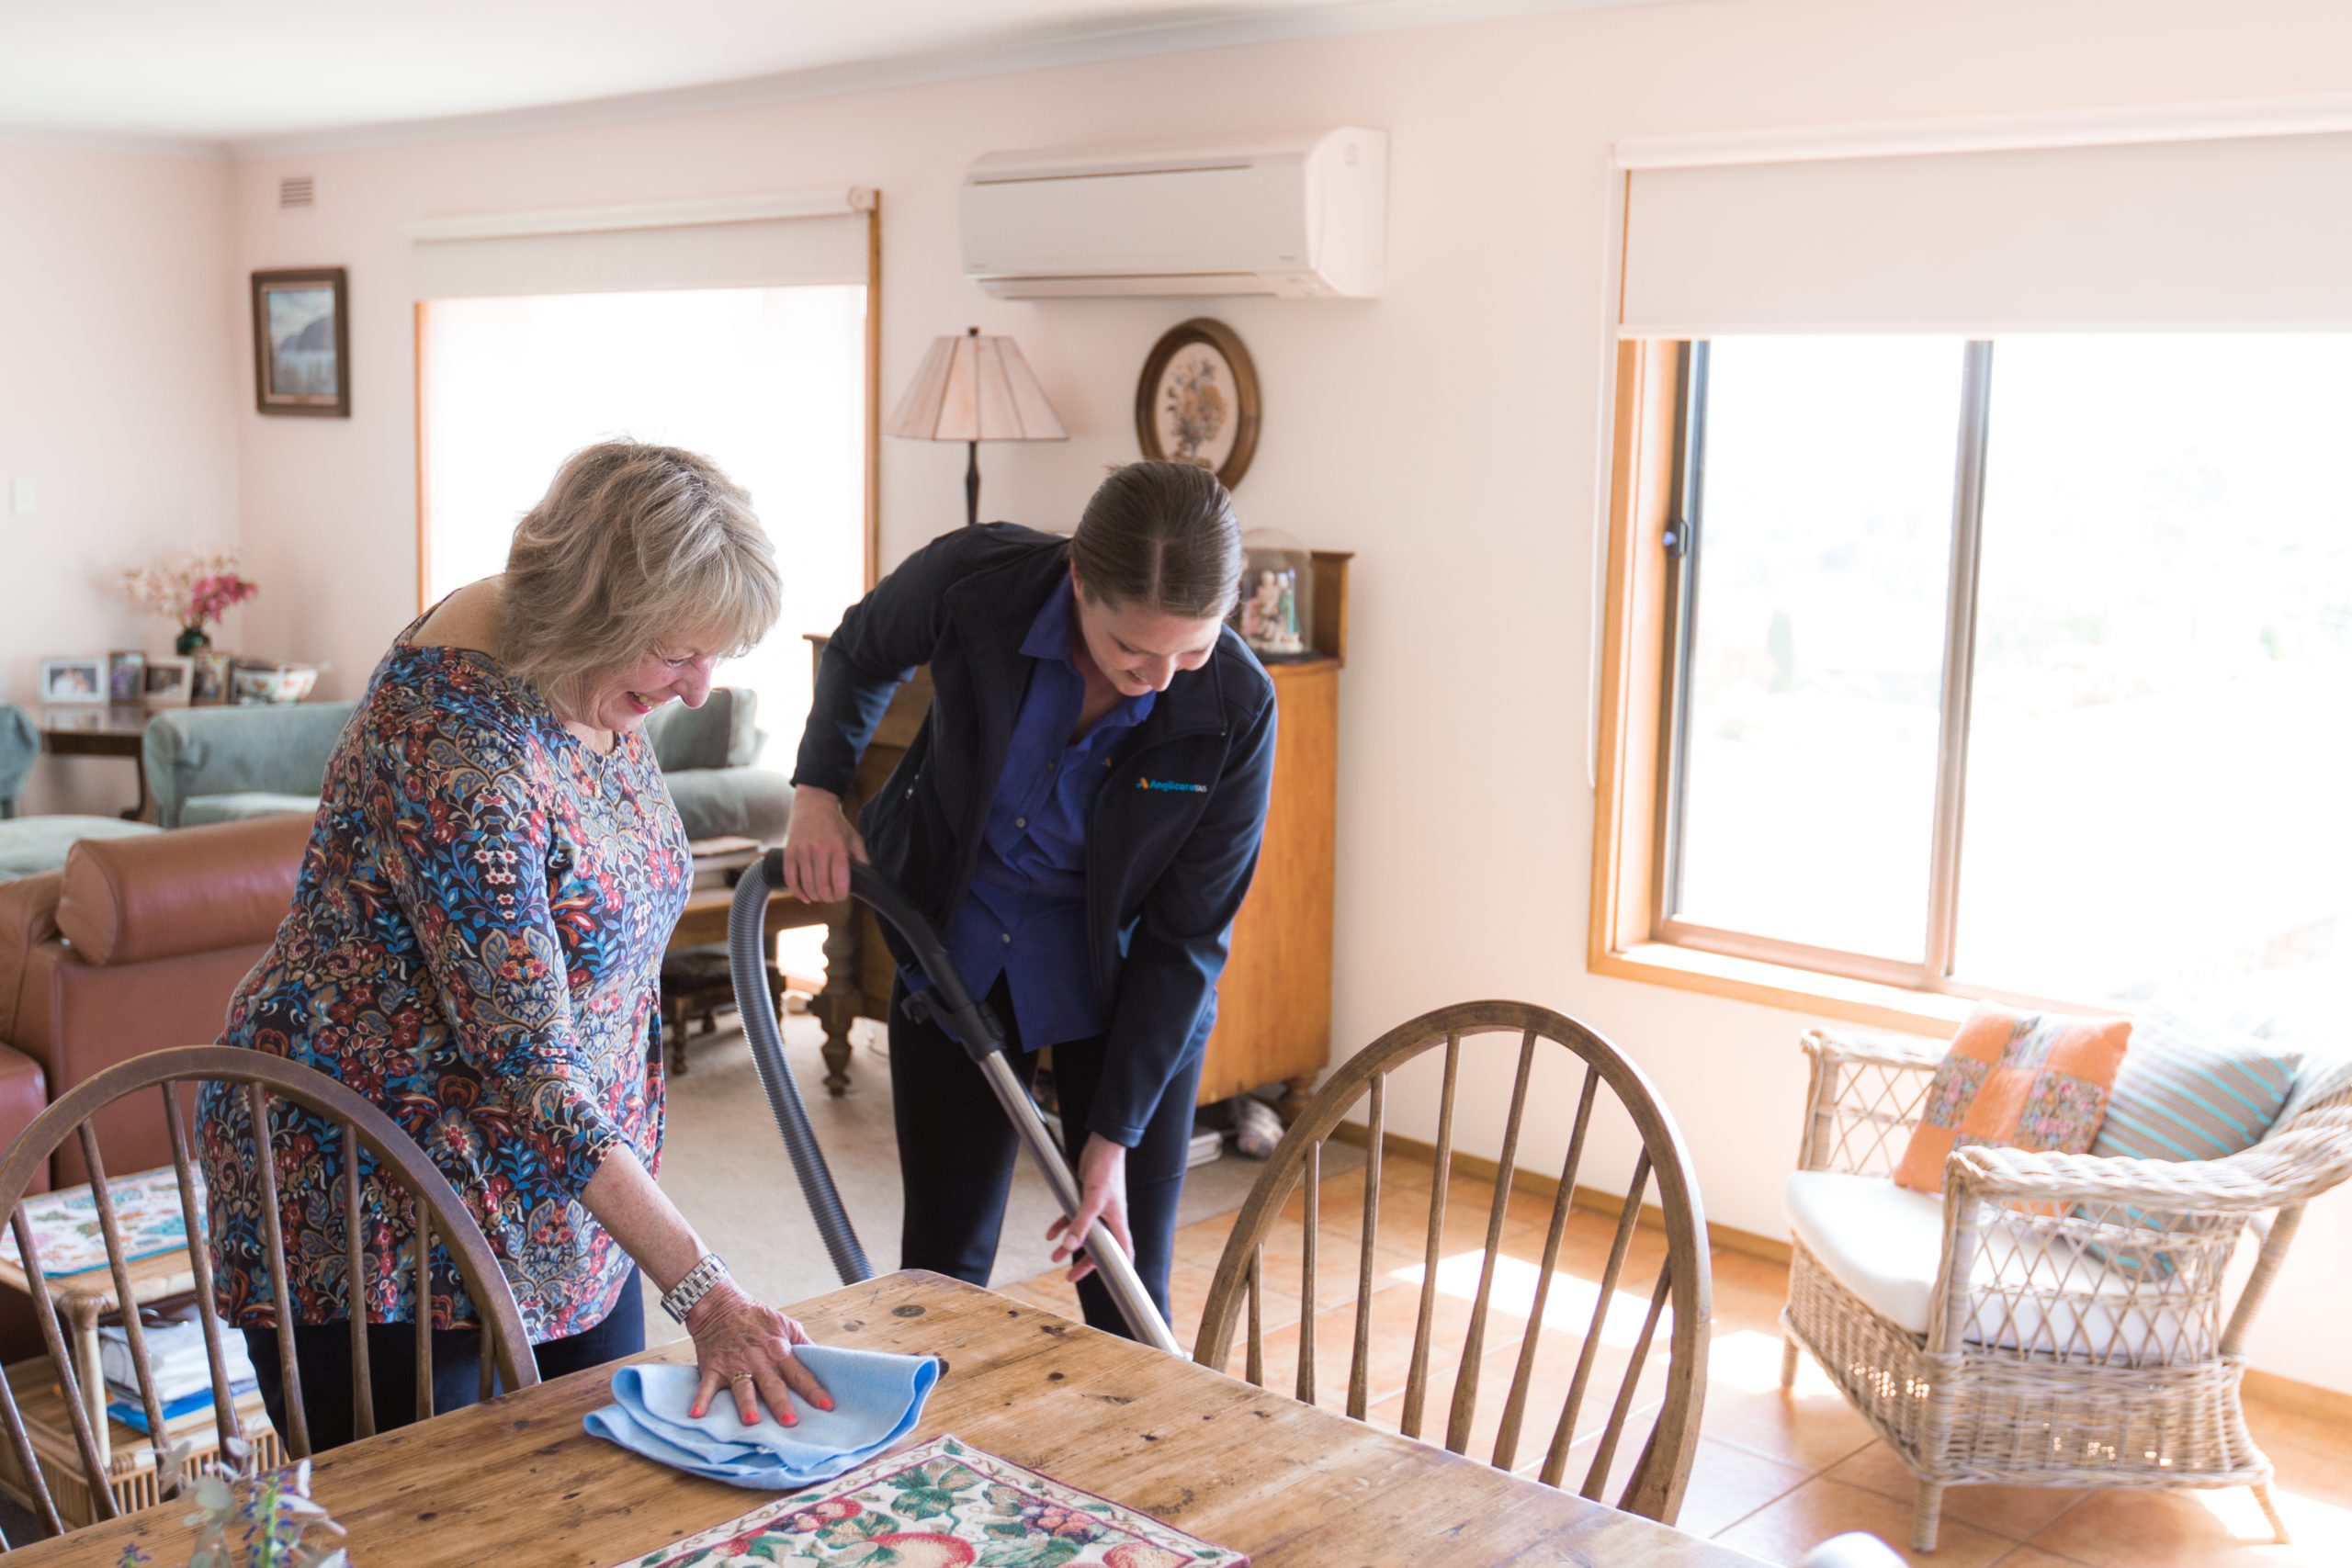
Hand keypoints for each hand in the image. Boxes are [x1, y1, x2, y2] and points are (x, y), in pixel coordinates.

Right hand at [685, 1279, 833, 1424]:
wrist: (719, 1304)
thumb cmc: (755, 1316)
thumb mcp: (785, 1323)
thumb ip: (802, 1343)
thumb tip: (821, 1359)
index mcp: (778, 1349)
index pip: (800, 1373)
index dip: (813, 1390)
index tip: (827, 1406)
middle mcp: (758, 1359)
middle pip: (772, 1384)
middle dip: (781, 1403)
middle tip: (790, 1422)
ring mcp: (734, 1364)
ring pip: (742, 1387)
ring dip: (747, 1404)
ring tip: (751, 1422)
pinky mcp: (712, 1367)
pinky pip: (705, 1386)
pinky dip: (700, 1400)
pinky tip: (697, 1415)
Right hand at [781, 785, 867, 903]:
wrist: (813, 803)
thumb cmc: (836, 823)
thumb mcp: (854, 838)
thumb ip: (862, 858)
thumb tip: (866, 879)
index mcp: (838, 848)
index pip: (840, 882)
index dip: (842, 895)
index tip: (843, 895)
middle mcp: (819, 850)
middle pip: (822, 888)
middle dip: (829, 898)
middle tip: (832, 897)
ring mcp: (802, 852)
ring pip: (807, 886)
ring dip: (815, 896)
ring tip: (820, 895)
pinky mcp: (789, 853)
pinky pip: (790, 879)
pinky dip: (798, 892)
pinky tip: (805, 896)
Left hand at [1045, 1133, 1131, 1284]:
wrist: (1102, 1146)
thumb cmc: (1105, 1172)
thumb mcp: (1091, 1201)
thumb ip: (1080, 1224)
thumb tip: (1068, 1247)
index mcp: (1117, 1222)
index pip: (1123, 1252)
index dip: (1120, 1269)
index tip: (1113, 1283)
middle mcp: (1109, 1218)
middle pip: (1099, 1248)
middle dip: (1084, 1263)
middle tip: (1069, 1277)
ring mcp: (1097, 1209)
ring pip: (1083, 1234)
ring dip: (1068, 1246)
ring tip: (1053, 1257)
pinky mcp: (1085, 1198)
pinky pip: (1072, 1217)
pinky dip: (1061, 1226)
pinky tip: (1049, 1234)